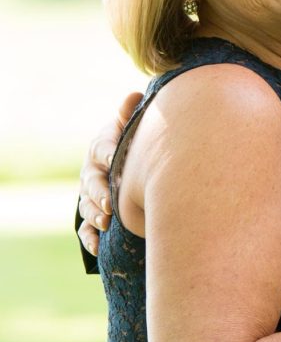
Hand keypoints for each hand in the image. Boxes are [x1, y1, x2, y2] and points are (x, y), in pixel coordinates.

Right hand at [77, 92, 142, 255]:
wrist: (124, 163)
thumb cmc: (130, 142)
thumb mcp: (129, 127)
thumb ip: (129, 115)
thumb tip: (133, 95)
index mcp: (101, 147)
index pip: (101, 148)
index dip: (107, 153)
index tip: (113, 159)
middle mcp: (91, 172)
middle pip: (90, 182)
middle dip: (99, 192)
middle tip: (110, 202)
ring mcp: (89, 195)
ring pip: (87, 206)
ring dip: (95, 215)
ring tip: (106, 222)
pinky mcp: (91, 215)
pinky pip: (85, 230)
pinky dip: (90, 239)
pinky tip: (97, 247)